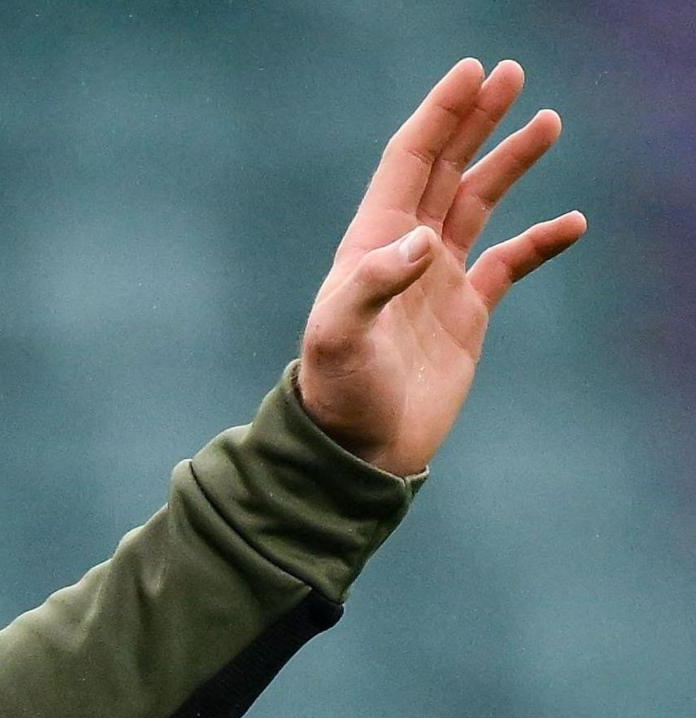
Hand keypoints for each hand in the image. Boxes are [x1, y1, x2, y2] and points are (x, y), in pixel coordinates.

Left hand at [298, 58, 584, 477]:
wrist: (358, 451)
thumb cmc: (339, 394)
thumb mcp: (340, 339)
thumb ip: (373, 285)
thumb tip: (423, 240)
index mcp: (373, 244)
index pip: (409, 161)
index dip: (439, 115)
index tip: (471, 72)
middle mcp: (404, 252)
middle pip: (445, 168)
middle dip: (475, 120)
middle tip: (510, 74)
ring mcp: (437, 281)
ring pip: (478, 204)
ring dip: (509, 163)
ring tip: (546, 121)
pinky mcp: (465, 314)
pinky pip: (510, 264)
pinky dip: (540, 242)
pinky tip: (573, 223)